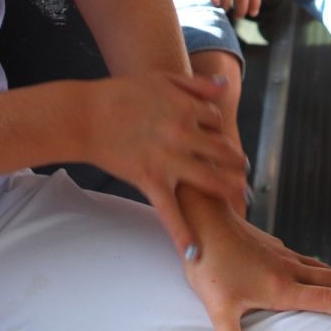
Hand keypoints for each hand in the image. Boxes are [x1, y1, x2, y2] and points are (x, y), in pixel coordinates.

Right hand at [82, 72, 249, 256]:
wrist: (86, 116)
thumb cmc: (120, 94)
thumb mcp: (162, 79)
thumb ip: (196, 84)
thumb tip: (224, 86)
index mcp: (186, 108)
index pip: (217, 120)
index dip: (220, 129)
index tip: (221, 139)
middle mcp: (183, 134)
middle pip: (222, 150)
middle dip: (236, 161)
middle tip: (244, 171)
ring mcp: (168, 160)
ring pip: (209, 179)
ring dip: (229, 190)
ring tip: (241, 198)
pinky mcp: (150, 181)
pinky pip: (170, 211)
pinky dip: (182, 232)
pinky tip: (194, 251)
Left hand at [179, 196, 330, 330]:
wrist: (203, 217)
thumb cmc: (209, 261)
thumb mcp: (217, 307)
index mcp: (282, 285)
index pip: (328, 300)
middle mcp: (289, 268)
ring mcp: (284, 254)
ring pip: (325, 269)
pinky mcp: (275, 247)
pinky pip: (310, 261)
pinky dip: (326, 273)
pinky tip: (321, 277)